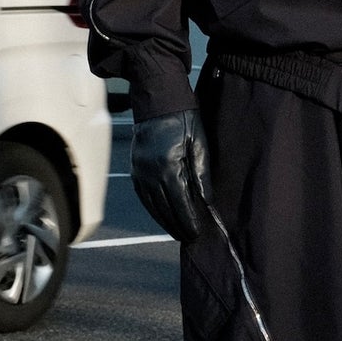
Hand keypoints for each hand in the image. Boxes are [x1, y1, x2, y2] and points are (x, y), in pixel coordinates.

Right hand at [131, 109, 212, 243]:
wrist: (157, 101)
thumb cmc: (184, 119)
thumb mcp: (200, 144)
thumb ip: (202, 175)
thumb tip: (206, 201)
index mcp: (168, 167)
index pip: (179, 203)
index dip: (188, 221)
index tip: (197, 234)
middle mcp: (150, 173)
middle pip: (164, 208)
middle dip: (177, 226)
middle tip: (189, 239)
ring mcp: (139, 171)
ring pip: (152, 205)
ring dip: (164, 221)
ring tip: (177, 232)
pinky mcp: (135, 168)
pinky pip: (143, 196)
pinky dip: (153, 208)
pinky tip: (161, 215)